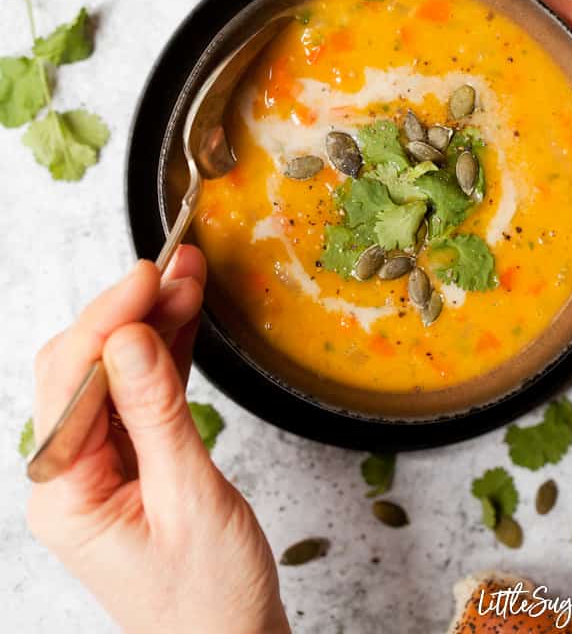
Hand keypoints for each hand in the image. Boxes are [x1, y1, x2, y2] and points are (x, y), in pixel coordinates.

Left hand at [27, 247, 289, 633]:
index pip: (72, 380)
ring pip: (118, 373)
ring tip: (188, 277)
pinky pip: (143, 394)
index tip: (148, 275)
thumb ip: (157, 414)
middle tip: (176, 267)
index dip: (109, 318)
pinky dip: (166, 353)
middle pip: (87, 367)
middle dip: (129, 310)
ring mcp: (101, 467)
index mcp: (66, 493)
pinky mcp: (132, 462)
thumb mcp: (189, 502)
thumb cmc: (209, 601)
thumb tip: (129, 337)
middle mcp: (72, 475)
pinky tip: (186, 319)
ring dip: (152, 323)